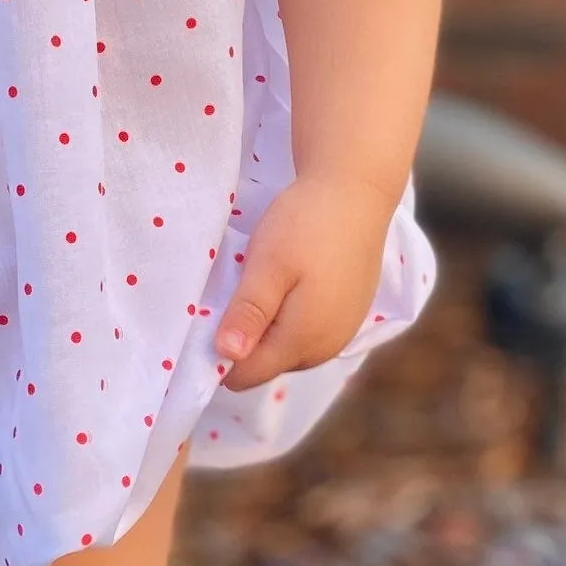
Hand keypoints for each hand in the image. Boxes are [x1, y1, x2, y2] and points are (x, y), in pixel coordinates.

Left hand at [210, 175, 397, 394]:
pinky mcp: (350, 313)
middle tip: (232, 290)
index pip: (248, 374)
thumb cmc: (307, 224)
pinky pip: (309, 331)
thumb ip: (249, 313)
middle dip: (245, 340)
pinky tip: (285, 282)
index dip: (220, 355)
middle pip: (268, 363)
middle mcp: (327, 348)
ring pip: (288, 348)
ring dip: (267, 327)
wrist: (357, 191)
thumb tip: (226, 358)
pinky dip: (290, 317)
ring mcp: (342, 332)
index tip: (207, 317)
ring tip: (257, 283)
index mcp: (304, 341)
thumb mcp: (268, 264)